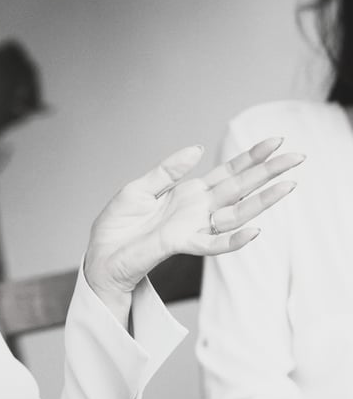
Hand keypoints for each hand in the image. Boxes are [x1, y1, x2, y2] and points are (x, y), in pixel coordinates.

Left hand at [84, 137, 303, 314]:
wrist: (100, 257)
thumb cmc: (117, 227)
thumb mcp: (139, 188)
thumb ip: (167, 170)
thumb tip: (198, 149)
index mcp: (188, 193)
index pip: (226, 173)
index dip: (250, 158)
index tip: (275, 141)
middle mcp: (196, 210)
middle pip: (239, 188)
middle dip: (268, 172)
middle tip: (297, 157)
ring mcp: (192, 228)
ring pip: (235, 214)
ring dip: (262, 201)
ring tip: (289, 185)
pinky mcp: (180, 244)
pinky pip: (212, 244)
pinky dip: (233, 239)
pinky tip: (255, 229)